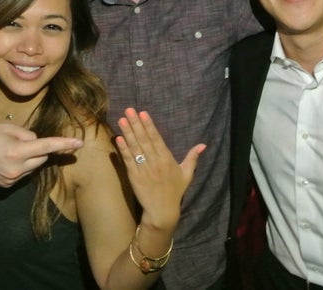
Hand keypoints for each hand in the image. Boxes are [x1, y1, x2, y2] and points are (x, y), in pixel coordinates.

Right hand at [0, 122, 82, 186]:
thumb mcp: (7, 128)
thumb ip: (27, 135)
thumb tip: (38, 143)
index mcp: (17, 151)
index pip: (47, 146)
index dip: (64, 144)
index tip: (80, 143)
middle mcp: (16, 169)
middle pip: (42, 158)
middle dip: (37, 150)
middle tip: (18, 142)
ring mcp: (11, 180)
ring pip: (33, 167)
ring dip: (28, 159)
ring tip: (7, 152)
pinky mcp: (6, 186)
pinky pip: (23, 174)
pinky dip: (20, 167)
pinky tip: (3, 161)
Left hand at [115, 108, 204, 229]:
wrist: (162, 211)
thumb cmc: (175, 191)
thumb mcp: (187, 174)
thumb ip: (193, 158)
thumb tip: (203, 145)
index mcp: (167, 159)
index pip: (157, 139)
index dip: (149, 125)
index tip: (143, 113)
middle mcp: (155, 162)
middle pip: (144, 140)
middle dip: (136, 124)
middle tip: (129, 110)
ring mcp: (143, 169)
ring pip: (135, 148)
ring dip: (127, 133)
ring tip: (121, 119)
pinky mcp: (134, 177)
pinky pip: (128, 161)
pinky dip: (123, 149)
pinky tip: (118, 138)